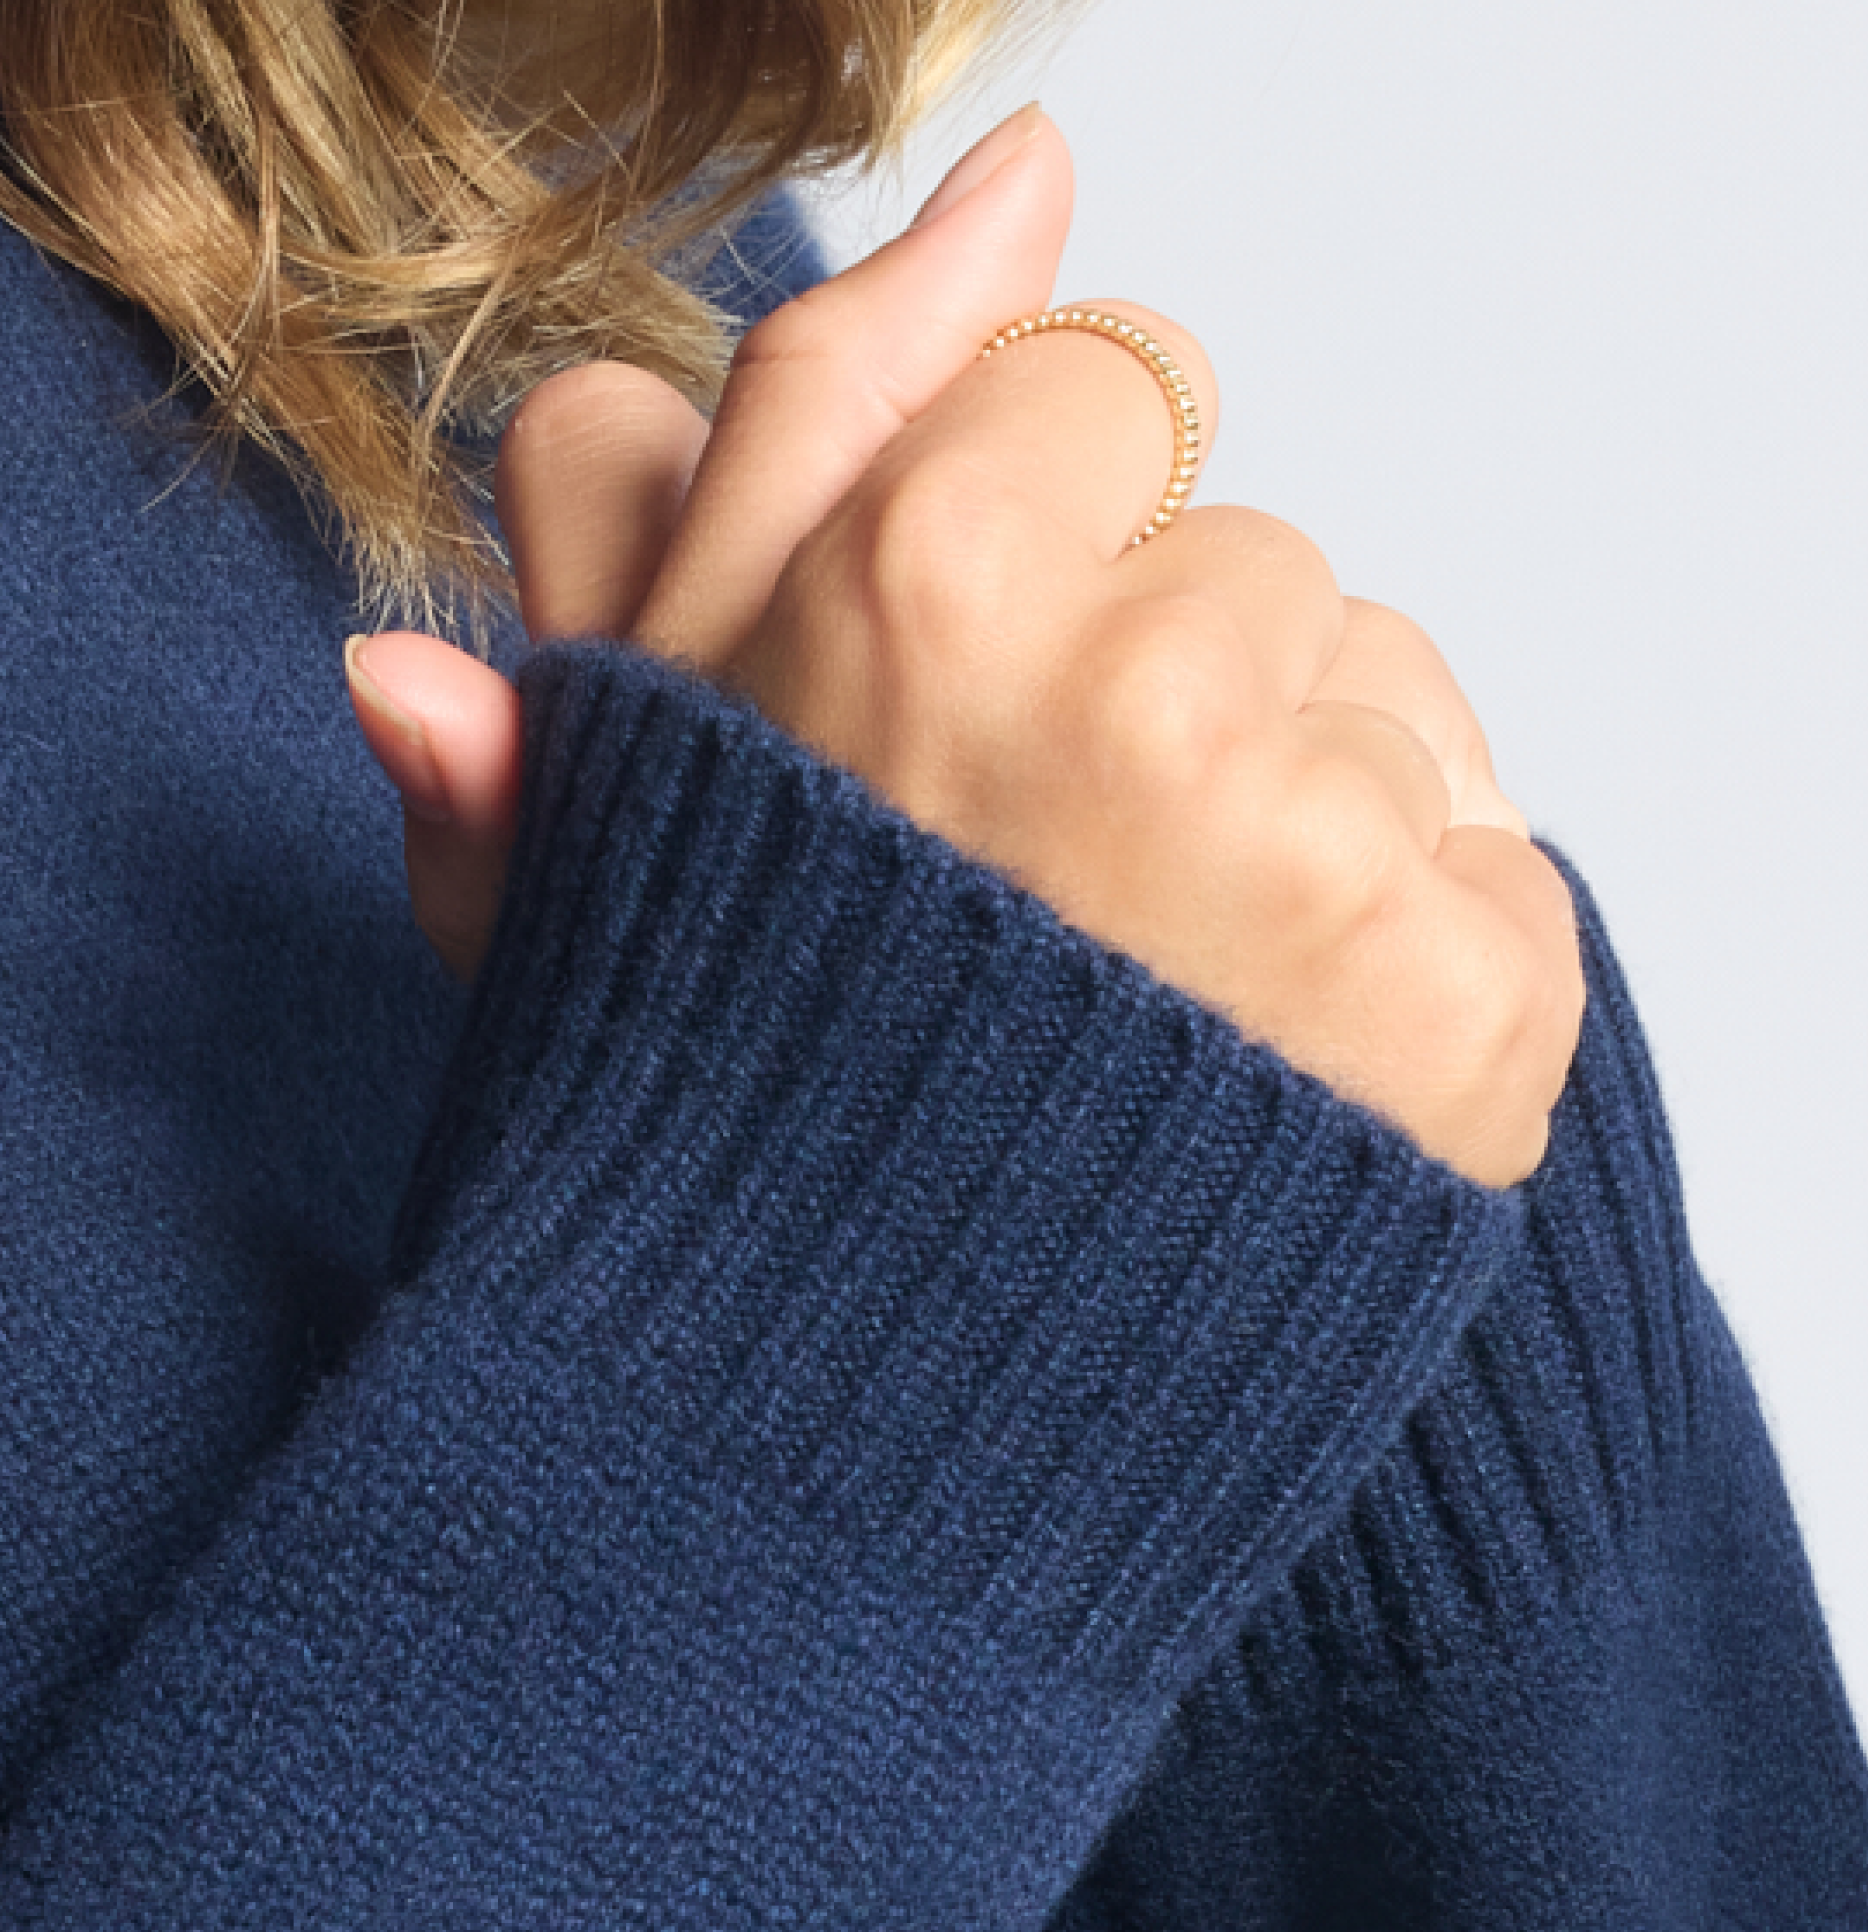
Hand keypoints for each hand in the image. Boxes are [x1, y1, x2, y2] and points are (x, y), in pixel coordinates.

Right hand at [349, 108, 1581, 1187]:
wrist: (841, 1469)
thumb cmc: (709, 1153)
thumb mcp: (588, 839)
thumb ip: (645, 552)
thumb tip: (794, 316)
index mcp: (922, 582)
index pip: (1109, 393)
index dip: (1031, 557)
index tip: (963, 714)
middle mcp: (1143, 692)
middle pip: (1253, 561)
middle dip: (1156, 698)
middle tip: (1030, 918)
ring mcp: (1321, 856)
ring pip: (1386, 706)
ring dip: (1291, 827)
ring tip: (1134, 1024)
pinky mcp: (1465, 1011)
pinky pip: (1490, 869)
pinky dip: (1401, 967)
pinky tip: (1248, 1089)